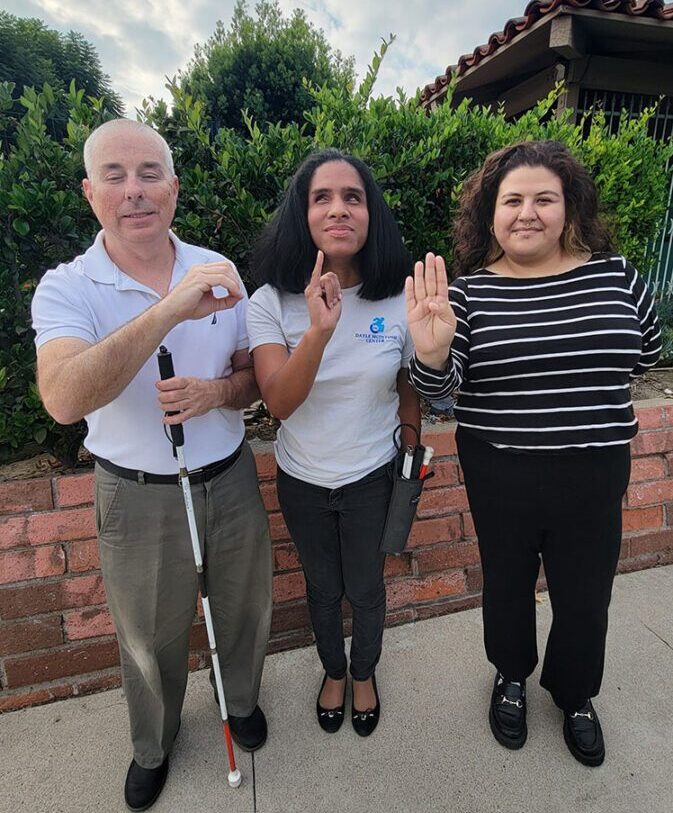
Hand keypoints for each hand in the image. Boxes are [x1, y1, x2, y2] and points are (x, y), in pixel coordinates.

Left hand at [156, 376, 222, 423]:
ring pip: (176, 406)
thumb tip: (162, 386)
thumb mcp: (189, 379)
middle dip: (163, 396)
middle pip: (174, 395)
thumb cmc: (200, 387)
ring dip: (165, 406)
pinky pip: (181, 418)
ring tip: (162, 405)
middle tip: (160, 397)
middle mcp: (191, 393)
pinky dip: (171, 420)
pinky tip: (165, 419)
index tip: (158, 385)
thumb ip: (176, 383)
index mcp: (189, 383)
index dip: (164, 384)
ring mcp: (192, 403)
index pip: (176, 383)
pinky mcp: (193, 412)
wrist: (214, 394)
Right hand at [160, 261, 242, 322]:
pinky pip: (221, 279)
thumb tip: (239, 296)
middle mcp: (200, 269)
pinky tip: (233, 294)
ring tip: (236, 295)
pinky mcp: (199, 279)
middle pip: (226, 266)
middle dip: (236, 280)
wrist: (173, 312)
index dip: (233, 278)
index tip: (237, 292)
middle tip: (238, 293)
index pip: (223, 267)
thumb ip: (226, 300)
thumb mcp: (213, 304)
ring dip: (235, 283)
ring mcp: (199, 272)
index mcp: (201, 272)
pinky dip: (231, 286)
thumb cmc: (188, 308)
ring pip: (225, 271)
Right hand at [304, 251, 341, 334]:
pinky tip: (320, 254)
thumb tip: (330, 276)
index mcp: (319, 289)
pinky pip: (317, 274)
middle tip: (334, 301)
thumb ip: (332, 287)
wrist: (325, 325)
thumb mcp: (335, 298)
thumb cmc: (330, 315)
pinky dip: (319, 263)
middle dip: (337, 288)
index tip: (320, 253)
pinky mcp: (312, 291)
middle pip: (331, 276)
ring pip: (329, 279)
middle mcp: (314, 287)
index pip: (326, 275)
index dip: (322, 264)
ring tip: (329, 303)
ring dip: (333, 292)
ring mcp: (312, 288)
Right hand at [405, 253, 455, 367]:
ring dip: (419, 275)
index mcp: (442, 302)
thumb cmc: (444, 335)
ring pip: (420, 287)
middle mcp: (431, 301)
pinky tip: (409, 279)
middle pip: (430, 282)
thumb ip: (443, 310)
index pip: (441, 283)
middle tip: (429, 255)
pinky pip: (409, 299)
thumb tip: (432, 302)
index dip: (440, 271)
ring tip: (419, 263)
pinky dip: (409, 289)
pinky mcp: (411, 313)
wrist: (433, 349)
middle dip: (430, 269)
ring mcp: (420, 306)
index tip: (439, 259)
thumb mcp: (449, 322)